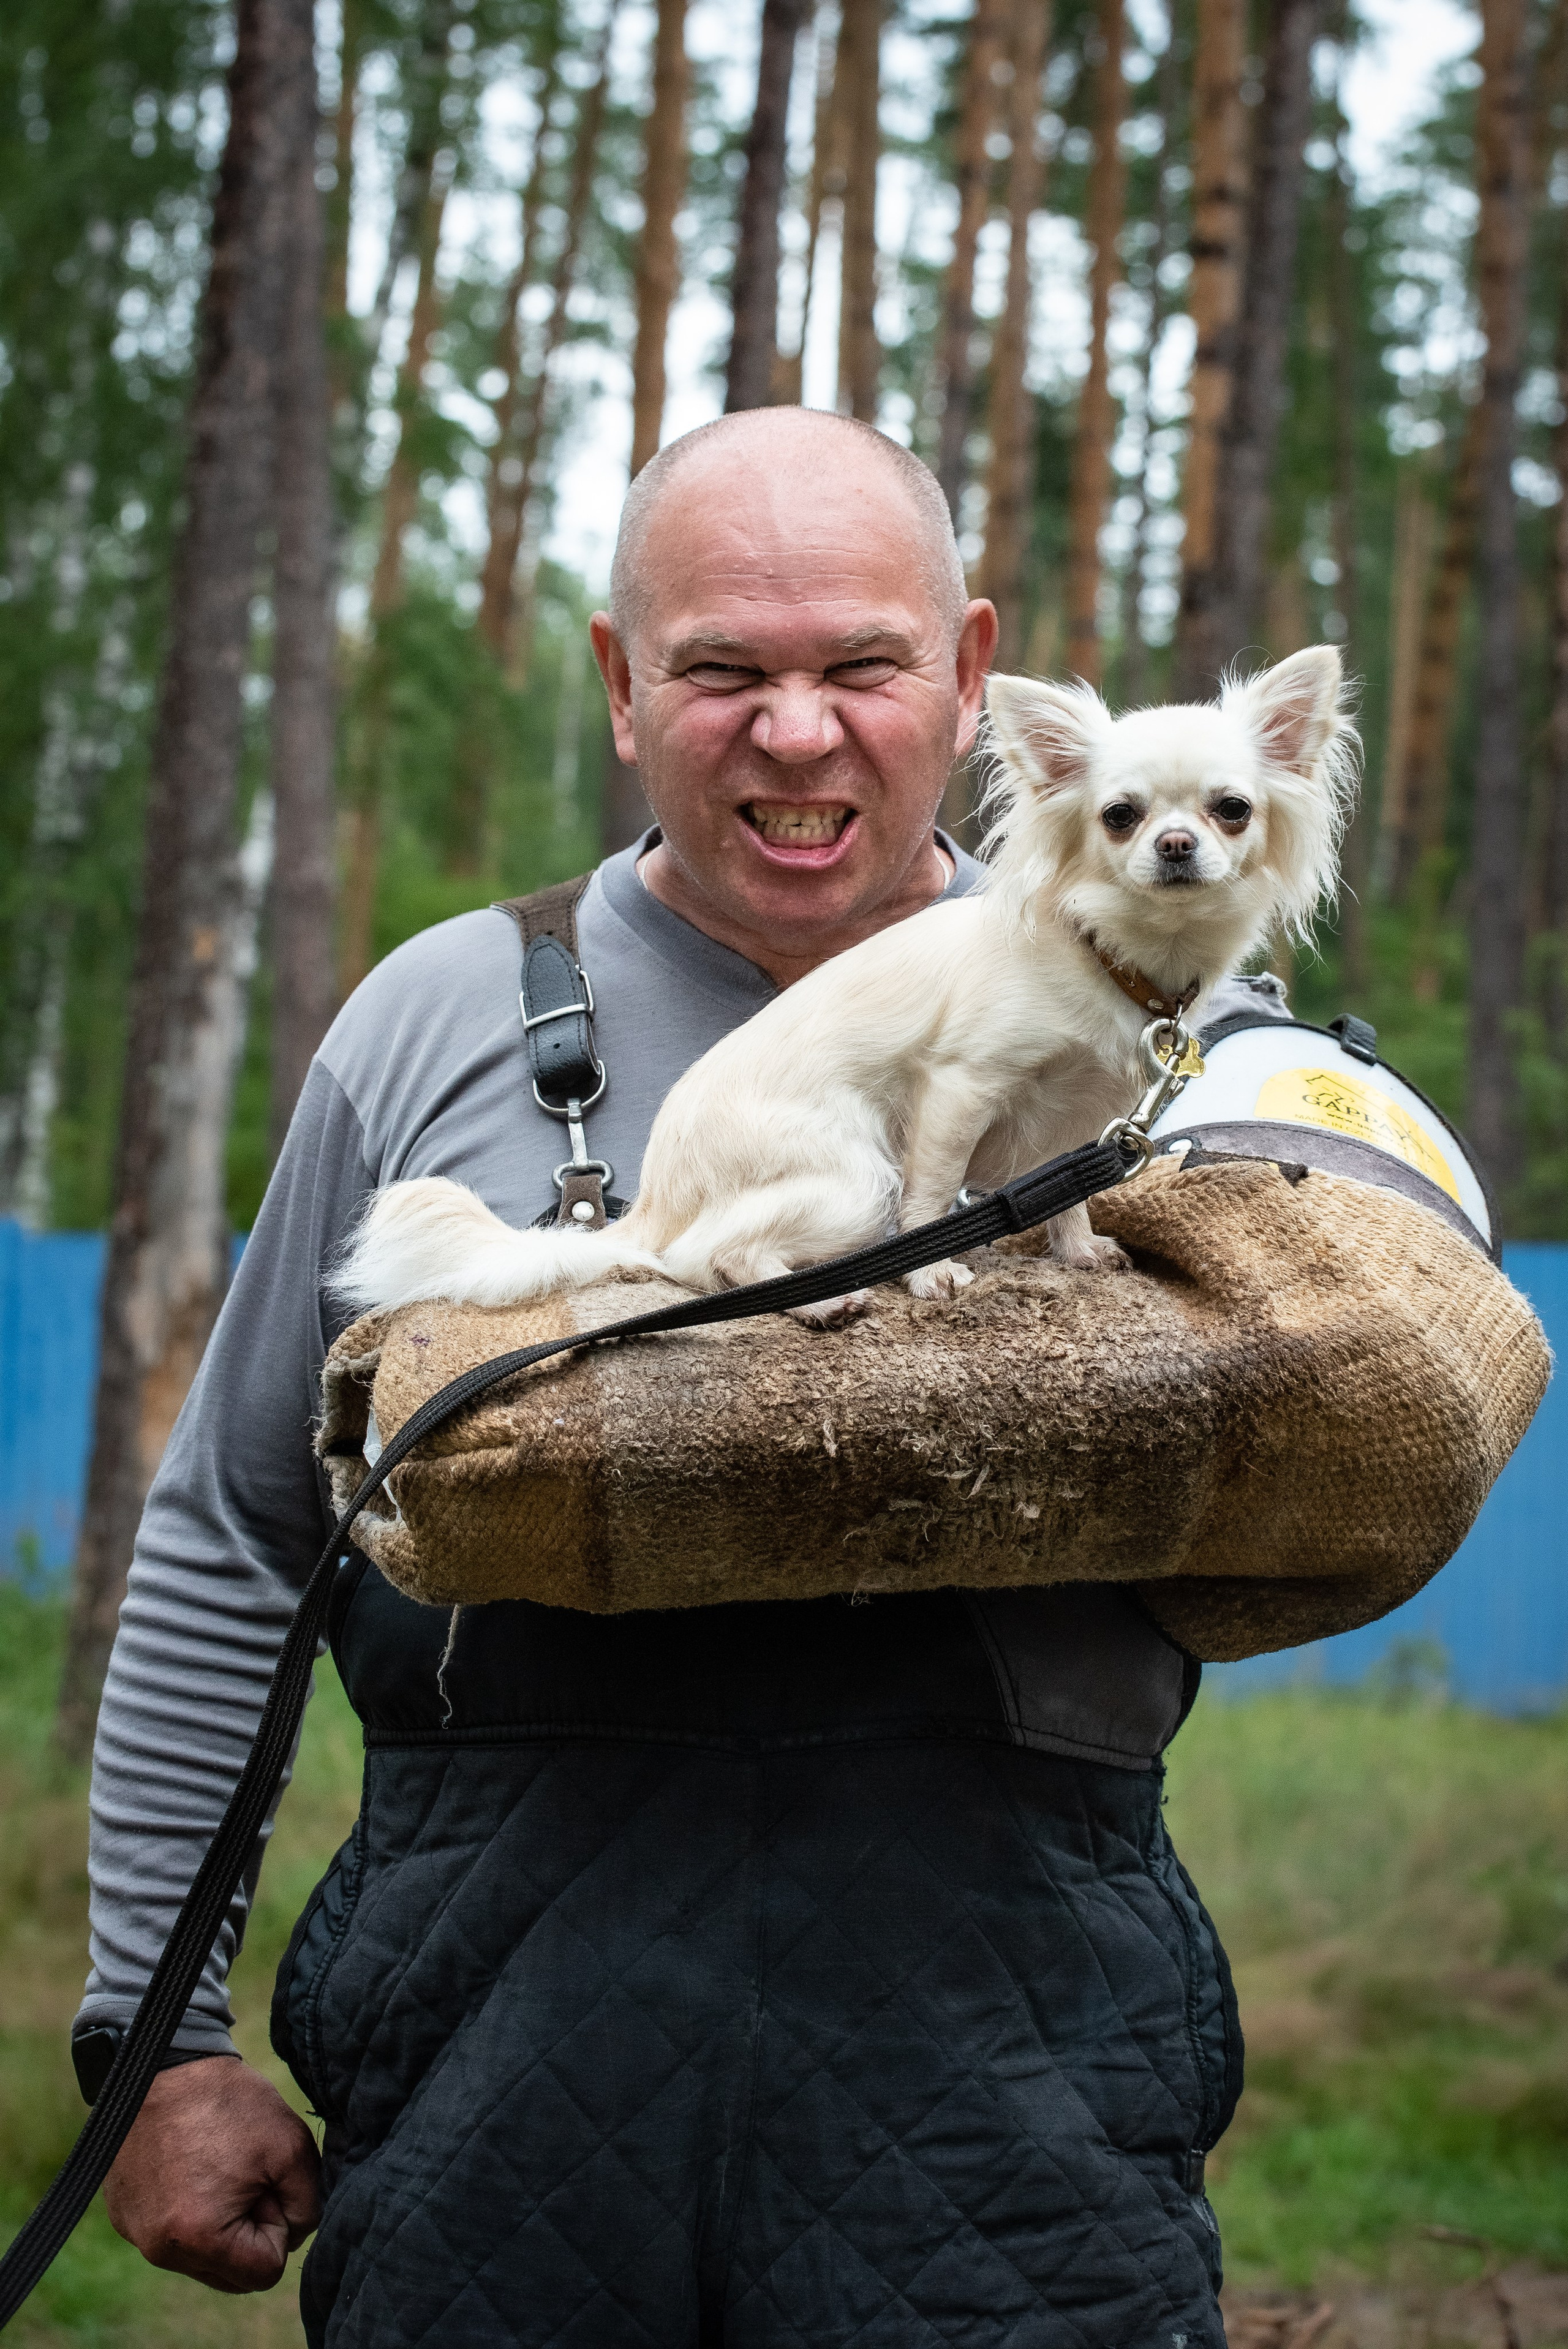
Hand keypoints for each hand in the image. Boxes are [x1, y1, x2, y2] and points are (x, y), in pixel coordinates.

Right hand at [103, 2055, 321, 2292]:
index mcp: (199, 2240)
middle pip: (231, 2273)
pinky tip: (190, 2165)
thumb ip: (308, 2207)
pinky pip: (172, 2234)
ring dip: (221, 2223)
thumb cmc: (229, 2103)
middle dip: (249, 2231)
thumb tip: (292, 2238)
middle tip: (243, 2175)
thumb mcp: (292, 2149)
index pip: (264, 2271)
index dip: (278, 2223)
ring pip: (202, 2256)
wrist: (166, 2062)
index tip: (264, 2180)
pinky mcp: (123, 2215)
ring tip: (217, 2167)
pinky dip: (190, 2210)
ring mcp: (136, 2234)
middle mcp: (160, 2249)